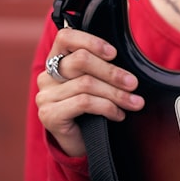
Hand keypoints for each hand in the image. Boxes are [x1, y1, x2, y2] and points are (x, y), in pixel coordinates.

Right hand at [35, 27, 144, 156]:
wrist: (80, 143)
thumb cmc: (91, 109)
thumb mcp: (97, 82)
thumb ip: (102, 67)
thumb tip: (128, 64)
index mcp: (56, 60)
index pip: (66, 37)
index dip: (91, 41)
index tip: (114, 53)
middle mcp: (46, 76)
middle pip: (80, 60)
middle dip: (112, 72)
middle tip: (133, 84)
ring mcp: (45, 96)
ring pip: (86, 84)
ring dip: (116, 93)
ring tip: (133, 102)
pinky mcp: (49, 114)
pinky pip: (84, 103)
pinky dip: (107, 107)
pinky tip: (118, 114)